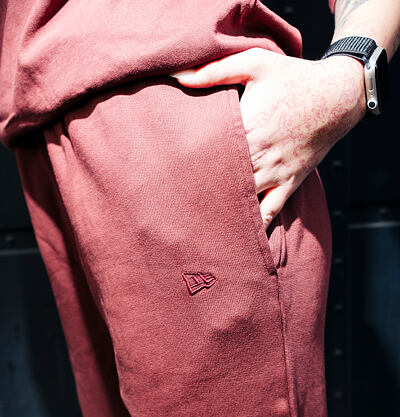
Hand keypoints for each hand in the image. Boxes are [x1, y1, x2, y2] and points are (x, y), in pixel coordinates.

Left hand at [170, 48, 365, 227]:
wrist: (338, 96)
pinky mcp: (289, 183)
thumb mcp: (256, 63)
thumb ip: (216, 70)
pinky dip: (256, 226)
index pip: (212, 152)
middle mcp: (261, 155)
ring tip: (197, 229)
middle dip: (199, 194)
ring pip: (244, 200)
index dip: (188, 166)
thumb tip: (179, 77)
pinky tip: (239, 241)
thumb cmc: (294, 78)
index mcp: (248, 126)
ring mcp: (276, 173)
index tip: (165, 176)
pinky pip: (271, 210)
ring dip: (222, 213)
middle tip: (172, 208)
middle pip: (224, 181)